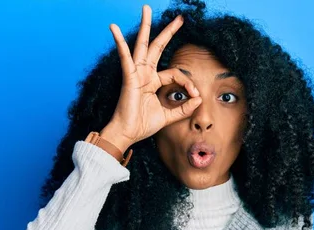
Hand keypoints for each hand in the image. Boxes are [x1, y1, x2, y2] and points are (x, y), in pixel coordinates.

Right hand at [100, 5, 201, 152]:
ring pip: (142, 45)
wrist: (127, 134)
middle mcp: (144, 74)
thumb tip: (199, 99)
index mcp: (153, 82)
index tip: (195, 94)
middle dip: (168, 32)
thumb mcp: (168, 116)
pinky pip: (124, 57)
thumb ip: (183, 108)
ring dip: (145, 26)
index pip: (175, 73)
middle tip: (179, 18)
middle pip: (157, 47)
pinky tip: (114, 28)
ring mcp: (135, 74)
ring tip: (146, 9)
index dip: (187, 82)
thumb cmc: (142, 125)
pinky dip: (120, 43)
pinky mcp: (128, 78)